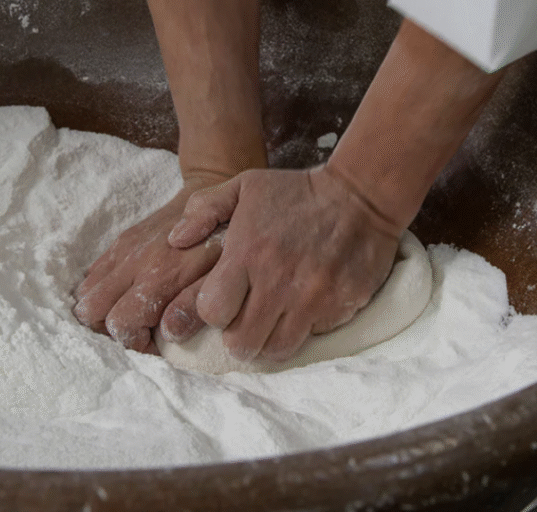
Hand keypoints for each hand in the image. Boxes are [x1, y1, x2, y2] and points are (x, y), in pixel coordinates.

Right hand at [74, 177, 225, 353]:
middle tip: (140, 329)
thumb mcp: (221, 277)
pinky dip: (102, 290)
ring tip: (133, 312)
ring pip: (85, 293)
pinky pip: (92, 273)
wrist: (215, 192)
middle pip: (90, 311)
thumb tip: (168, 333)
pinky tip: (129, 293)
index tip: (156, 342)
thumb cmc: (225, 242)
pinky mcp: (121, 241)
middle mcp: (133, 263)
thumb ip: (193, 305)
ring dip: (103, 309)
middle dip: (110, 328)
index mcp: (158, 276)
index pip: (119, 324)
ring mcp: (123, 249)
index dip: (135, 341)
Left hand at [167, 166, 400, 361]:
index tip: (221, 302)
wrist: (361, 196)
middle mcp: (277, 281)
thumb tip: (175, 240)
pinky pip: (310, 338)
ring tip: (269, 322)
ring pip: (275, 350)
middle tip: (243, 321)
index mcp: (247, 253)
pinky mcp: (339, 308)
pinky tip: (300, 311)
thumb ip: (204, 209)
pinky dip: (301, 332)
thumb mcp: (244, 186)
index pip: (212, 312)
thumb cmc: (295, 192)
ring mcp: (310, 298)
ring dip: (267, 341)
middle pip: (241, 343)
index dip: (212, 313)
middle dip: (236, 337)